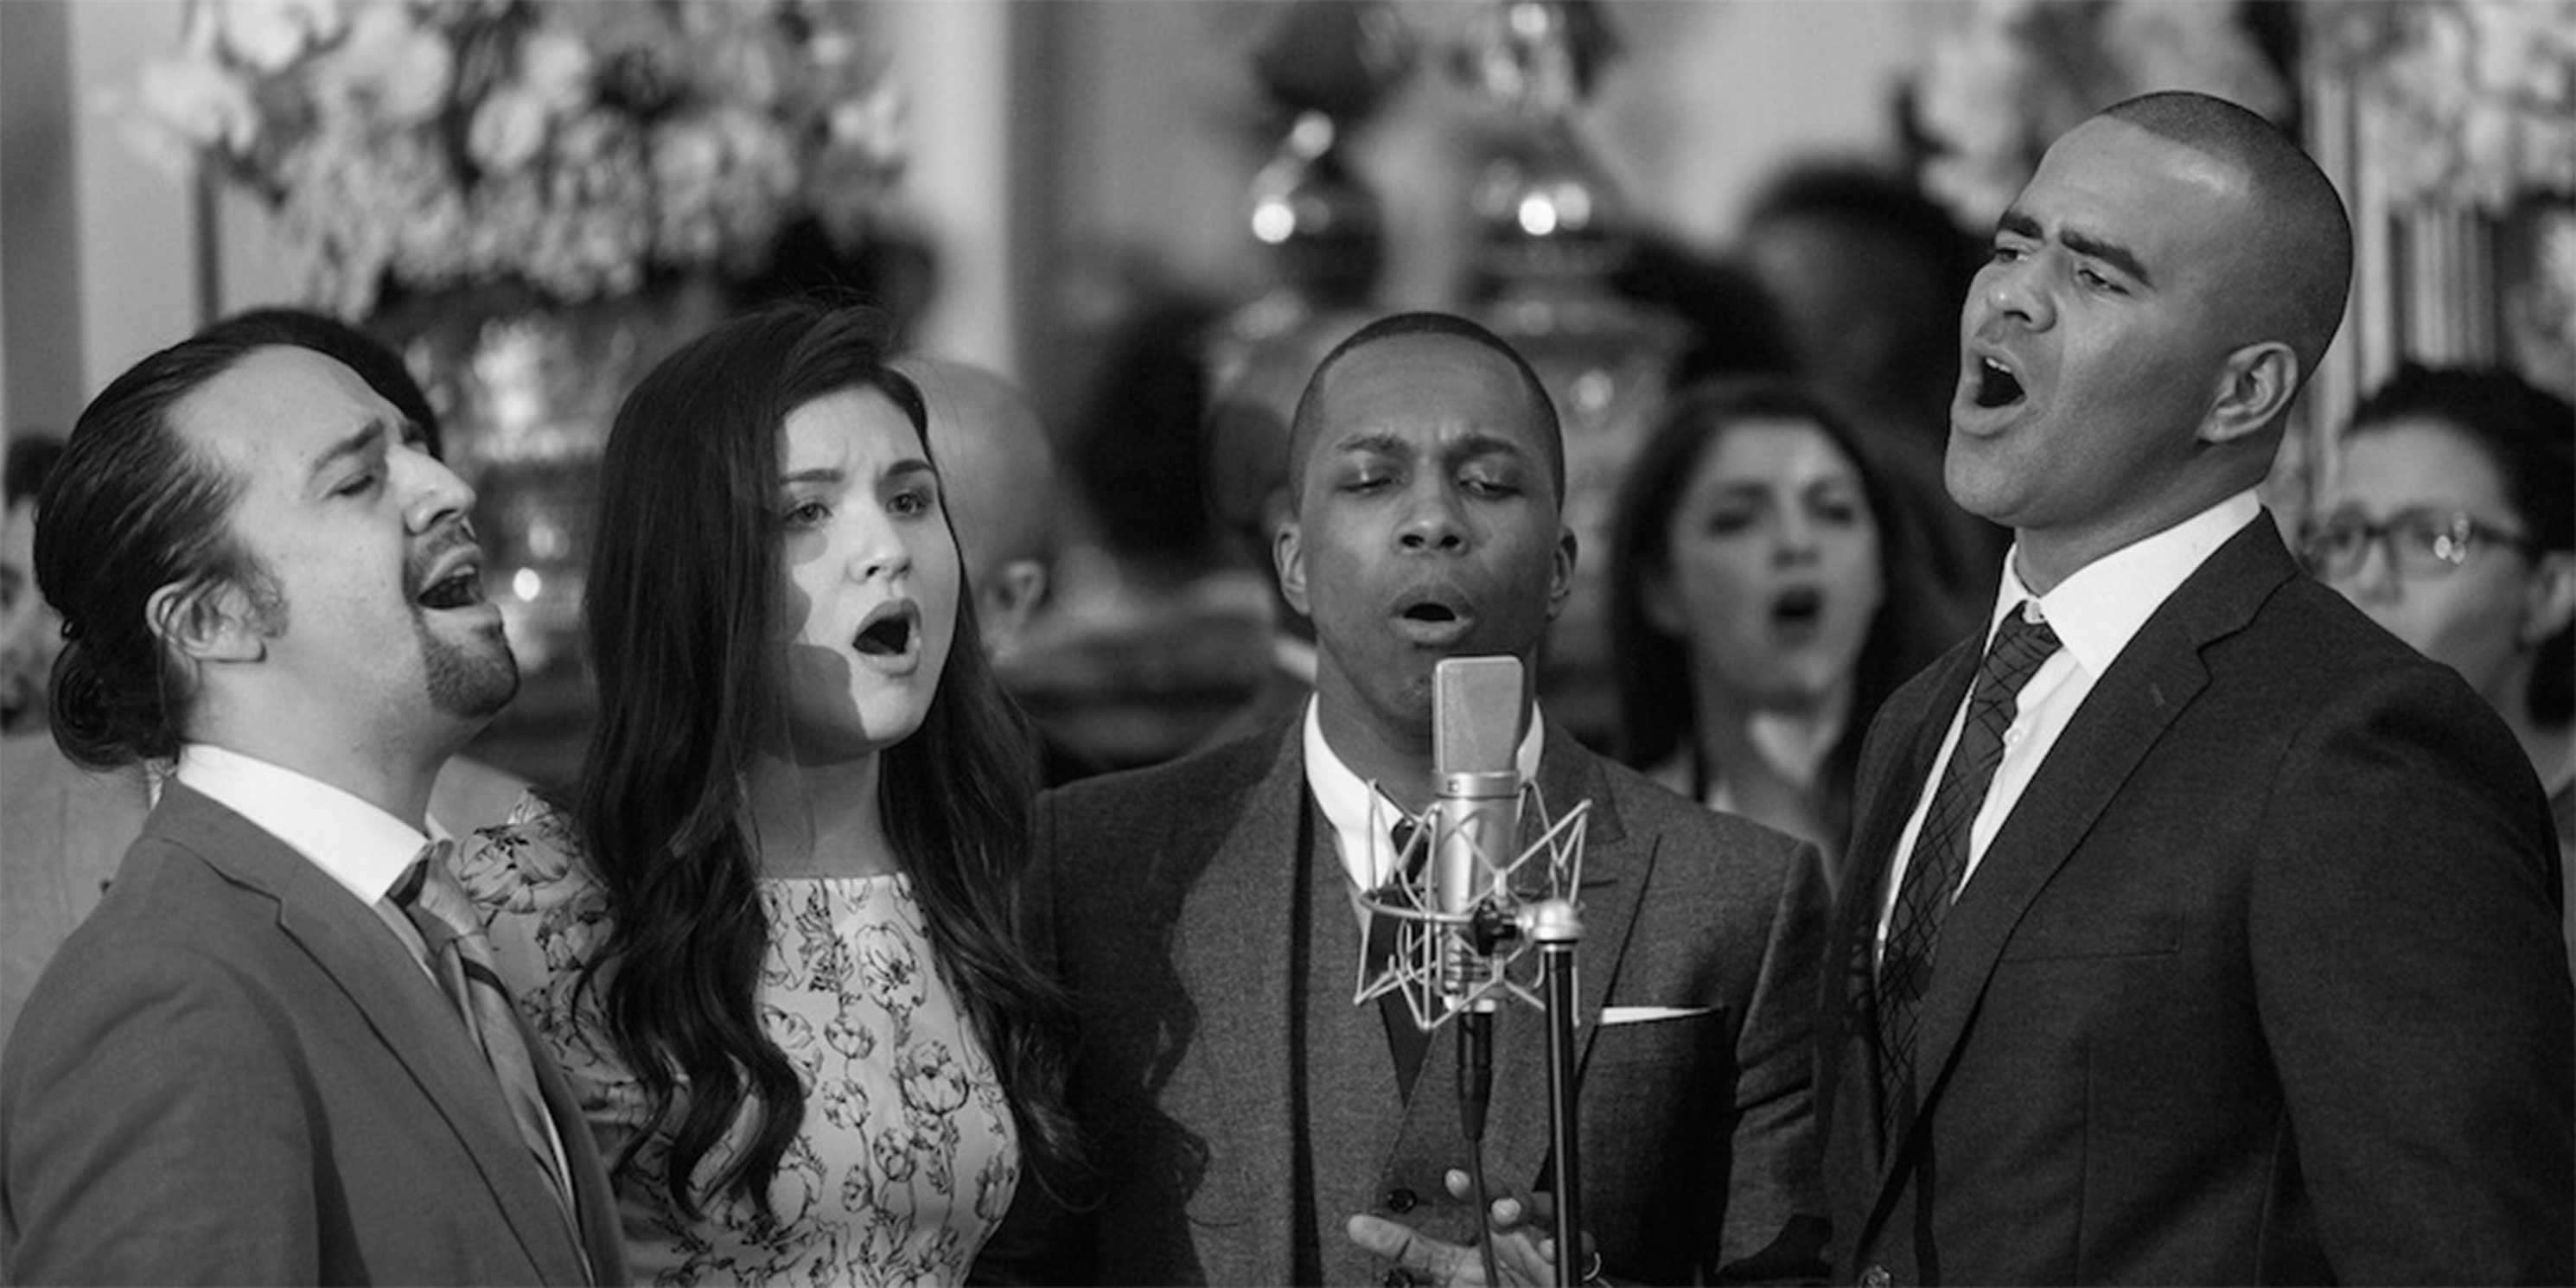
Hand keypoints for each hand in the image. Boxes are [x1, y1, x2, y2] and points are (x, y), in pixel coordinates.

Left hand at [1345, 1169, 1596, 1285]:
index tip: (1453, 1180)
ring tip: (1514, 1220)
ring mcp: (1547, 1244)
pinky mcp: (1572, 1261)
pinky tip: (1549, 1248)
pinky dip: (1569, 1243)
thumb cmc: (1500, 1285)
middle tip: (1495, 1208)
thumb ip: (1406, 1248)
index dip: (1469, 1186)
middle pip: (1518, 1198)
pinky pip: (1579, 1245)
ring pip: (1549, 1212)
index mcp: (1489, 1230)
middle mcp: (1519, 1231)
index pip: (1480, 1197)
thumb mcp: (1448, 1272)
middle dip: (1509, 1195)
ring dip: (1533, 1212)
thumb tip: (1357, 1225)